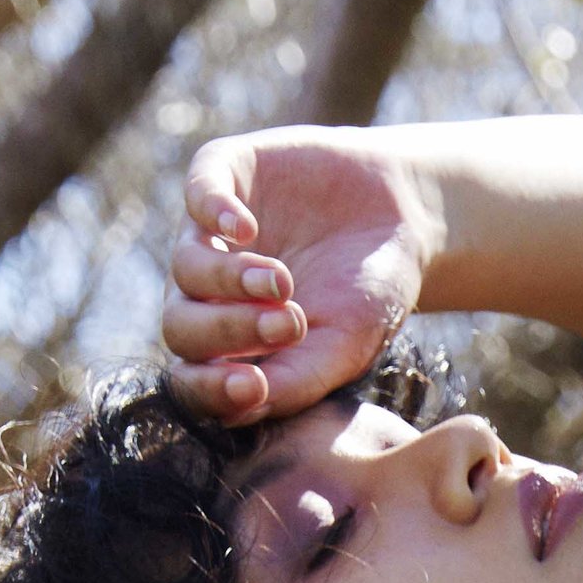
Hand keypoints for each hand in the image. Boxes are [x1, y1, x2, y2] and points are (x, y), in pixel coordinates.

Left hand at [161, 129, 436, 423]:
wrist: (401, 218)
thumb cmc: (370, 296)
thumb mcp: (345, 347)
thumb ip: (297, 381)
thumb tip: (242, 408)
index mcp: (234, 350)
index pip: (195, 381)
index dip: (211, 389)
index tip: (252, 386)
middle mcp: (210, 297)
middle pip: (182, 327)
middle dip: (229, 331)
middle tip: (288, 324)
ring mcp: (210, 235)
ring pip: (186, 268)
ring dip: (231, 281)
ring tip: (282, 280)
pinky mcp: (222, 174)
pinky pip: (197, 195)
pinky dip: (214, 213)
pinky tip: (244, 228)